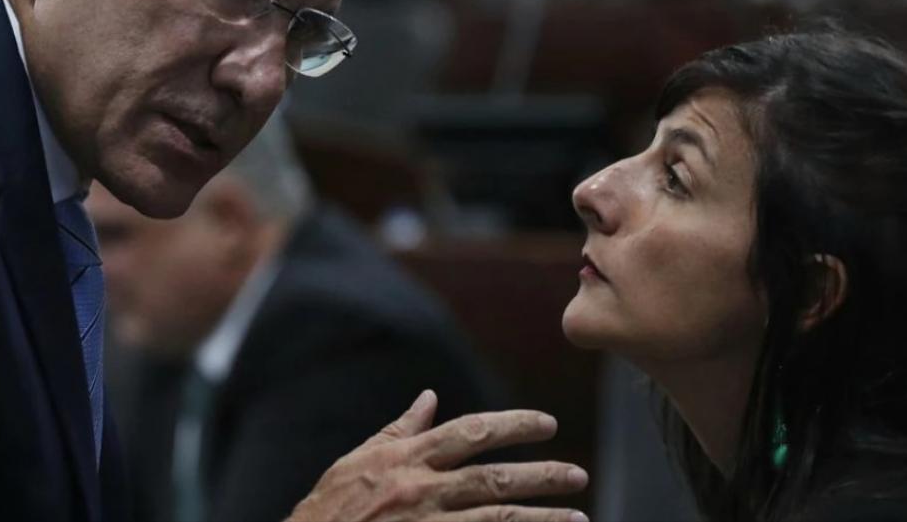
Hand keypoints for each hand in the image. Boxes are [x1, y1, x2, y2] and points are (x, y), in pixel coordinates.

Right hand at [288, 390, 589, 521]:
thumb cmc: (327, 510)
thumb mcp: (356, 462)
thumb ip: (399, 431)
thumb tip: (429, 397)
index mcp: (405, 460)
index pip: (470, 432)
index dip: (513, 425)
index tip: (547, 424)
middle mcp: (419, 491)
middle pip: (493, 478)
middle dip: (541, 475)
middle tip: (578, 475)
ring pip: (496, 519)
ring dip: (542, 519)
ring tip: (579, 517)